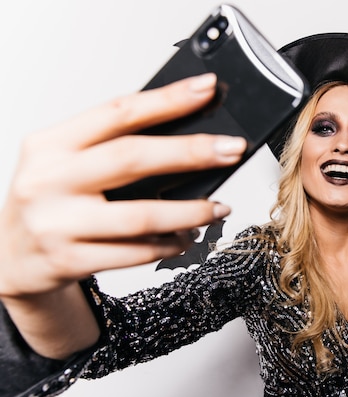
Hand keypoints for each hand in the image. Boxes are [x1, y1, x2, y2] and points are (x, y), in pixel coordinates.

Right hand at [0, 73, 246, 297]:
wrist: (10, 258)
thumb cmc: (50, 202)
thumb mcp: (65, 163)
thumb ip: (111, 148)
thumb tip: (186, 136)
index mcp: (50, 144)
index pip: (117, 112)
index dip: (167, 100)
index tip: (205, 90)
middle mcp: (48, 180)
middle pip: (132, 158)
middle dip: (191, 152)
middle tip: (231, 150)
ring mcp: (57, 223)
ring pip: (141, 215)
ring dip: (191, 211)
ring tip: (219, 207)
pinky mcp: (68, 260)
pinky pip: (135, 252)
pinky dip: (169, 244)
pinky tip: (184, 238)